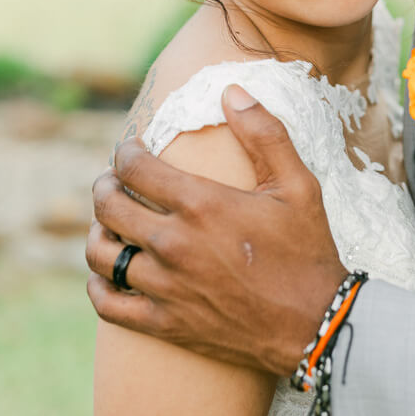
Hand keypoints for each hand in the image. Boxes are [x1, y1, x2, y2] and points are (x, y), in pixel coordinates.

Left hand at [86, 86, 347, 375]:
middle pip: (108, 206)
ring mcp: (166, 287)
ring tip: (109, 224)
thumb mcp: (298, 183)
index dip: (125, 153)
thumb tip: (231, 90)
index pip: (134, 168)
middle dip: (105, 186)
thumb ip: (264, 132)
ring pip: (101, 254)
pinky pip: (108, 304)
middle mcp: (174, 243)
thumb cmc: (308, 250)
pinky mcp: (165, 323)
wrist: (317, 325)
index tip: (130, 150)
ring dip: (98, 232)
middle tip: (113, 182)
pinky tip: (109, 274)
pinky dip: (99, 286)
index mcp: (202, 204)